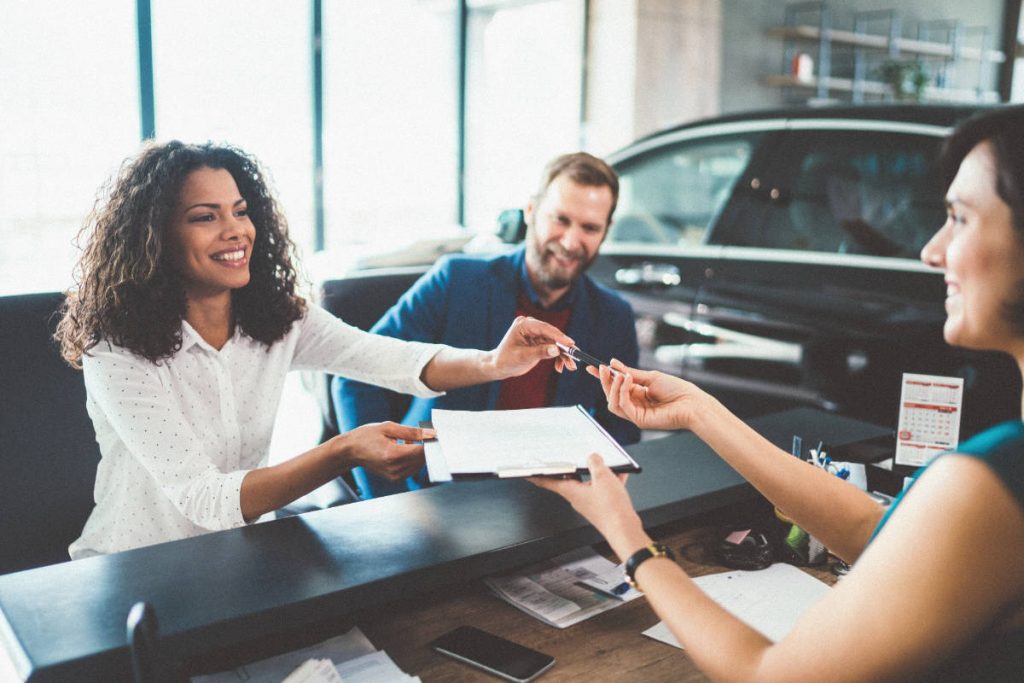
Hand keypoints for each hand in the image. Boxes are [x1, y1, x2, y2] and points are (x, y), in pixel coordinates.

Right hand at [335, 422, 431, 480]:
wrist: (350, 451)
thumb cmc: (367, 436)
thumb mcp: (388, 427)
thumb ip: (411, 431)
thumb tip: (430, 433)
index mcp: (392, 454)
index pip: (421, 451)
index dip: (430, 442)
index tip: (433, 434)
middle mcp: (394, 468)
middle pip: (422, 458)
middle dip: (425, 446)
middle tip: (420, 434)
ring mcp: (394, 475)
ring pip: (419, 464)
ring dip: (418, 453)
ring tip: (405, 441)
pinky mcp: (395, 478)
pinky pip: (412, 468)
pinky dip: (413, 459)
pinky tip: (403, 449)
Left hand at [492, 316, 575, 378]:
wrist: (499, 366)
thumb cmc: (506, 360)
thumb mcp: (522, 357)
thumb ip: (540, 352)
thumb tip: (557, 350)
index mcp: (524, 324)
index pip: (545, 328)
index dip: (559, 336)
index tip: (571, 344)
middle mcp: (531, 326)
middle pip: (553, 335)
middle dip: (564, 348)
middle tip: (575, 357)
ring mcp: (536, 333)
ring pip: (555, 342)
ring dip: (563, 355)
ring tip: (570, 367)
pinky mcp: (539, 341)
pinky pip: (552, 347)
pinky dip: (558, 357)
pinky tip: (560, 367)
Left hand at [529, 453, 648, 560]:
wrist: (625, 529)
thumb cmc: (611, 510)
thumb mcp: (603, 477)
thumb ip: (596, 464)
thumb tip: (592, 457)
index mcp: (572, 491)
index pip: (548, 482)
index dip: (538, 476)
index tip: (528, 473)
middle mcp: (578, 498)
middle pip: (570, 480)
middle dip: (572, 468)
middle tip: (570, 457)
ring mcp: (590, 503)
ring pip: (590, 483)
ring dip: (596, 473)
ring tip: (605, 463)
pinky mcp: (602, 507)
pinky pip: (603, 490)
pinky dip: (609, 481)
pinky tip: (619, 474)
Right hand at [589, 359, 706, 431]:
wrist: (692, 403)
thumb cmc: (677, 390)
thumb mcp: (650, 377)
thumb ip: (630, 373)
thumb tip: (613, 363)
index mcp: (638, 394)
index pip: (615, 386)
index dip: (603, 378)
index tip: (593, 367)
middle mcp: (635, 405)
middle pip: (611, 395)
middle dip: (605, 381)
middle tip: (602, 368)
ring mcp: (636, 414)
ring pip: (613, 403)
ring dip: (613, 387)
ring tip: (619, 375)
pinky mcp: (639, 420)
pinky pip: (623, 406)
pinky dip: (622, 392)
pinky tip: (627, 381)